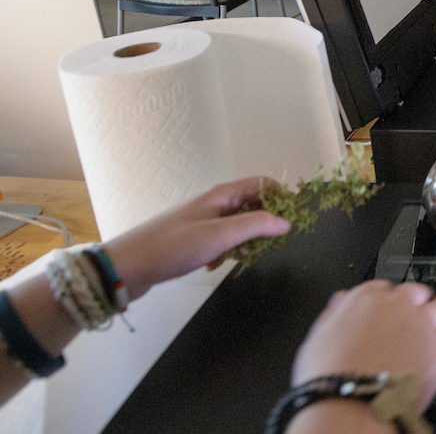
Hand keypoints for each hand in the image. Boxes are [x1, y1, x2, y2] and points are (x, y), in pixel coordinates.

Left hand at [102, 177, 290, 299]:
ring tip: (237, 258)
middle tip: (266, 245)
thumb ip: (256, 226)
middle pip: (253, 204)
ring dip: (244, 241)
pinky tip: (214, 265)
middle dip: (264, 224)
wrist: (126, 266)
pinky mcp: (193, 238)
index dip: (282, 197)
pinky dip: (225, 252)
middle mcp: (214, 203)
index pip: (263, 184)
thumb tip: (287, 221)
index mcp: (222, 195)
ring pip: (238, 225)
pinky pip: (222, 240)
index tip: (294, 219)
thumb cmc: (172, 247)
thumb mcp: (219, 236)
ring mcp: (203, 220)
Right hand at [292, 281, 435, 411]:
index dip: (387, 300)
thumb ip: (335, 313)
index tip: (388, 309)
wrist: (351, 404)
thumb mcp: (318, 336)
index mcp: (367, 297)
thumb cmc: (331, 376)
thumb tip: (341, 301)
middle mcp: (399, 304)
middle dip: (415, 301)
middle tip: (414, 314)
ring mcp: (423, 323)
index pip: (384, 287)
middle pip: (416, 291)